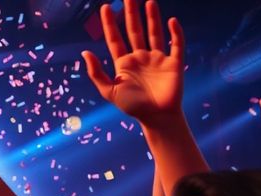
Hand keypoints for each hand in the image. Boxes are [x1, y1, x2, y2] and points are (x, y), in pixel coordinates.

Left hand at [82, 0, 184, 124]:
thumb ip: (96, 73)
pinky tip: (171, 21)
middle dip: (131, 14)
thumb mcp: (109, 91)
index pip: (115, 39)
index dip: (110, 24)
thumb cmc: (132, 107)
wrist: (156, 118)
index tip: (105, 8)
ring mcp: (157, 59)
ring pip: (154, 33)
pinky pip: (176, 44)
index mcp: (124, 63)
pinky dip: (175, 33)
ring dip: (152, 18)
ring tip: (148, 1)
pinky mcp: (173, 63)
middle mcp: (140, 57)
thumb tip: (85, 52)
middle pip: (134, 31)